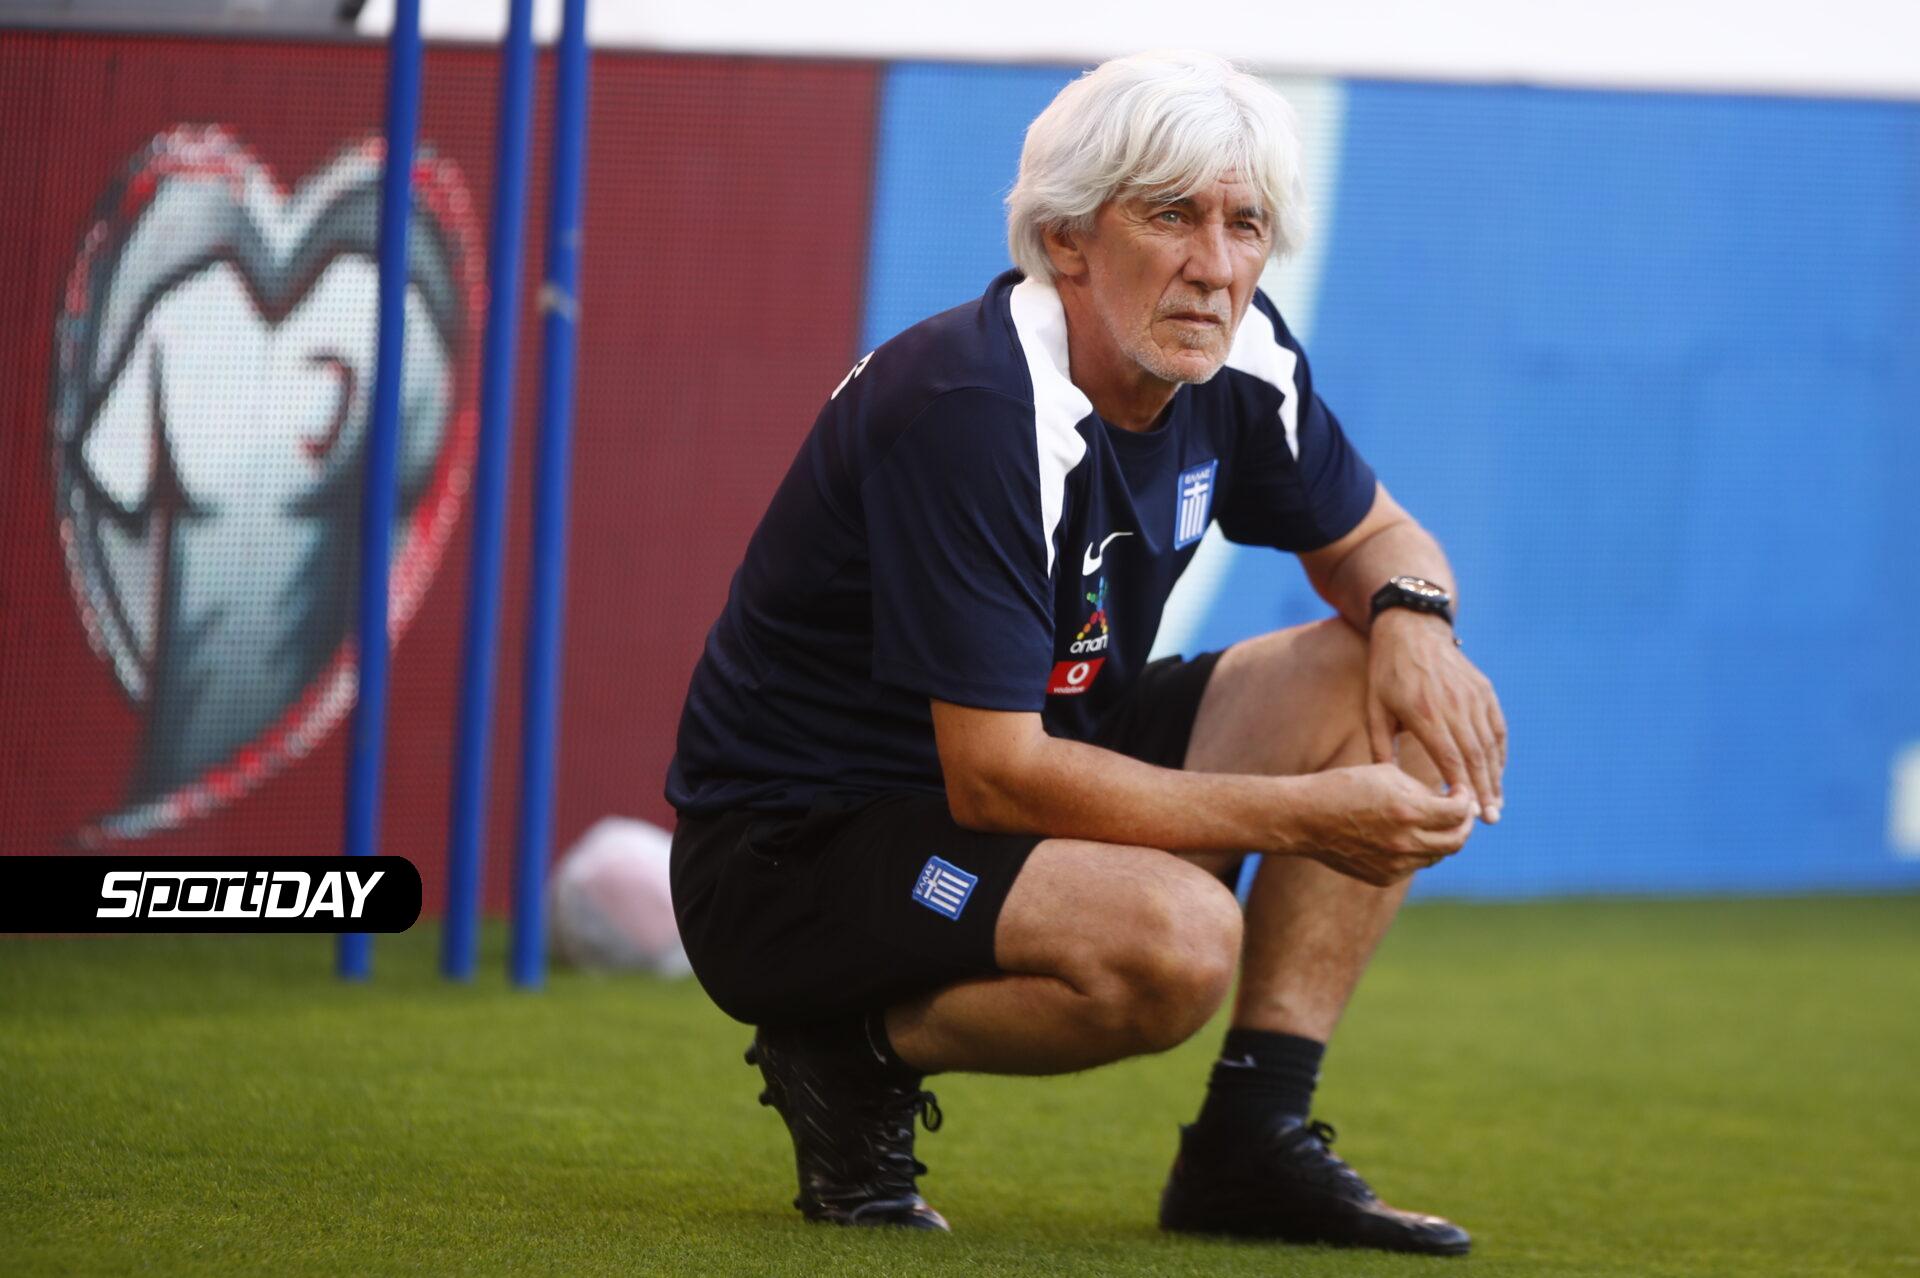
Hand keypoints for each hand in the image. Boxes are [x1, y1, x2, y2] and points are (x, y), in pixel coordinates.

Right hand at [1277, 764, 1476, 885]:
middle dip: (1464, 825)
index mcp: (1408, 812)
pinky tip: (1405, 835)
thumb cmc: (1343, 787)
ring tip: (1434, 822)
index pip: (1458, 813)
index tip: (1460, 793)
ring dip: (1442, 838)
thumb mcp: (1386, 775)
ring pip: (1437, 856)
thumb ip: (1422, 789)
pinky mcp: (1383, 877)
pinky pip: (1414, 866)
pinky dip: (1418, 851)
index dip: (1466, 800)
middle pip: (1456, 841)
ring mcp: (1395, 865)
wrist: (1303, 818)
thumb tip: (1447, 800)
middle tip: (1462, 813)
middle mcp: (1405, 843)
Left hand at [1366, 609, 1507, 822]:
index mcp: (1424, 712)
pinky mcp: (1484, 691)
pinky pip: (1497, 728)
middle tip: (1489, 820)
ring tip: (1495, 806)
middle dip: (1484, 791)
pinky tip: (1497, 774)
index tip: (1462, 813)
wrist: (1412, 629)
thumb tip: (1387, 786)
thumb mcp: (1374, 709)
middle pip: (1475, 756)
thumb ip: (1380, 747)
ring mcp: (1473, 697)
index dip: (1459, 787)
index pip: (1448, 757)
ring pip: (1490, 745)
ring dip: (1495, 777)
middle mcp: (1454, 705)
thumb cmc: (1386, 673)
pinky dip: (1500, 754)